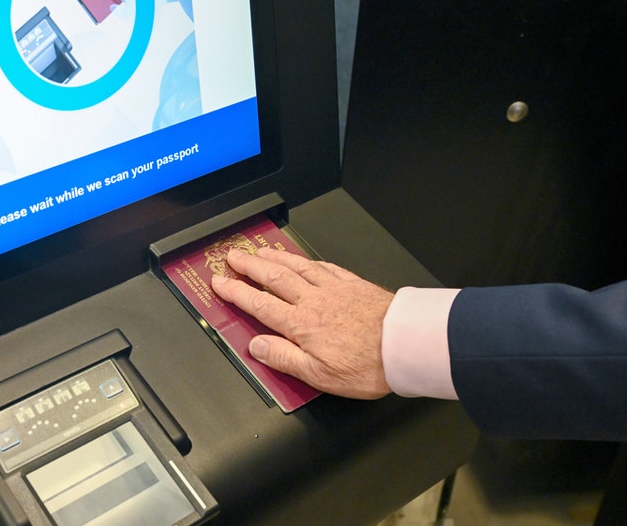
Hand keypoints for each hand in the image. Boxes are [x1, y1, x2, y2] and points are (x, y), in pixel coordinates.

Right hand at [211, 247, 394, 398]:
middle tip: (232, 256)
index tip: (220, 282)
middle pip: (274, 278)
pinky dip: (307, 260)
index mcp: (301, 325)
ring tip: (259, 250)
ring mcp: (334, 289)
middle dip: (250, 266)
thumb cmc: (368, 364)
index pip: (259, 304)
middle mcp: (314, 301)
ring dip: (274, 257)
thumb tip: (256, 346)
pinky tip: (303, 259)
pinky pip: (324, 266)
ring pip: (297, 267)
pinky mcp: (354, 284)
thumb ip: (284, 358)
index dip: (236, 292)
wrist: (406, 345)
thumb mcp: (318, 375)